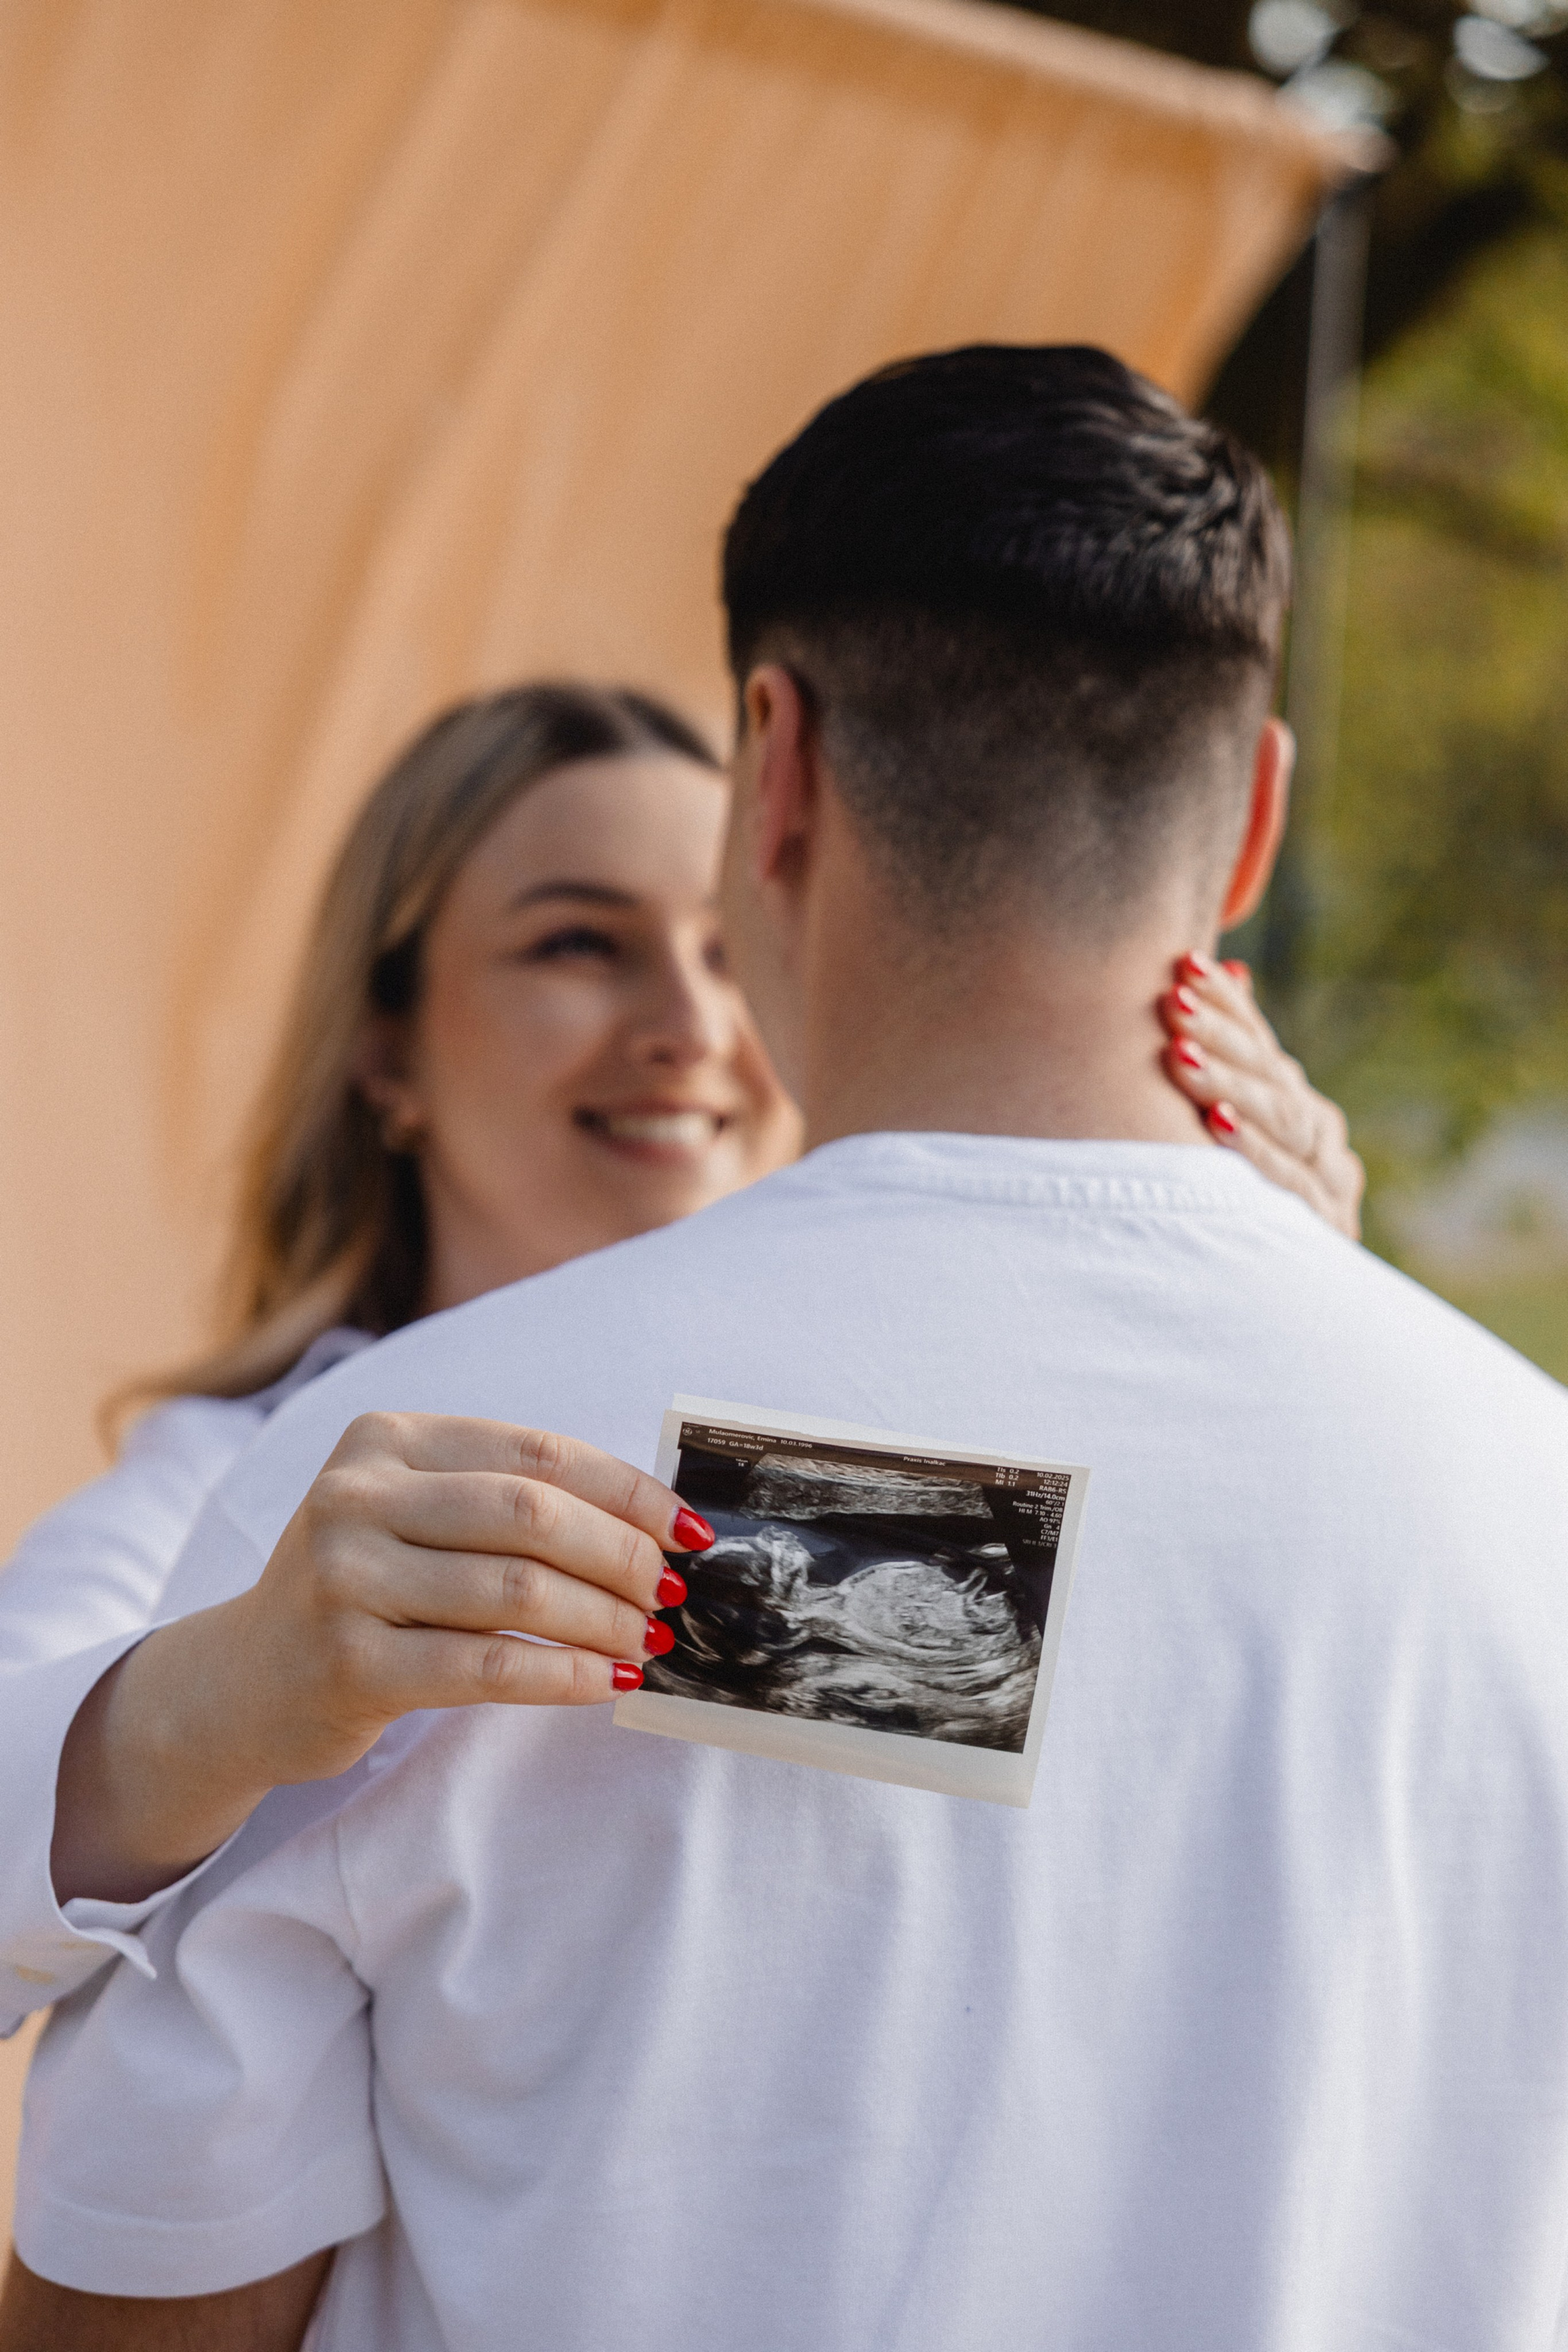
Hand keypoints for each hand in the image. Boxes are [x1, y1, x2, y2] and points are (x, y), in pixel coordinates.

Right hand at [53, 1416, 711, 1903]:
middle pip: (532, 1514)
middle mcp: (357, 1496)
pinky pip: (488, 1665)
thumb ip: (507, 1503)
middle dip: (623, 1556)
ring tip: (648, 1640)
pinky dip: (563, 1674)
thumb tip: (654, 1524)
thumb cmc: (363, 1593)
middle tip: (672, 1594)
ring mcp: (343, 1577)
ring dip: (604, 1619)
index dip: (627, 1490)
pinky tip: (604, 1684)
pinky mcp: (347, 1661)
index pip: (536, 1452)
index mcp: (385, 1440)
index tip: (688, 1528)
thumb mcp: (414, 1519)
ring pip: (517, 1590)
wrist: (241, 1682)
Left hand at [1160, 953, 1363, 1241]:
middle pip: (1271, 1075)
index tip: (1184, 962)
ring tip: (1180, 1053)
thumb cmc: (1248, 1208)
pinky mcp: (1324, 1228)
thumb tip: (1233, 968)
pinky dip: (1250, 1151)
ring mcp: (1329, 1180)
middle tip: (1171, 1000)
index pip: (1262, 1042)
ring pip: (1281, 1121)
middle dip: (1219, 1035)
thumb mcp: (1241, 1129)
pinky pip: (1286, 1183)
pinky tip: (1214, 1123)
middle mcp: (1320, 1134)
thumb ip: (1238, 1059)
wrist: (1293, 1309)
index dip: (1227, 1002)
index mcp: (1298, 1106)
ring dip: (1228, 1084)